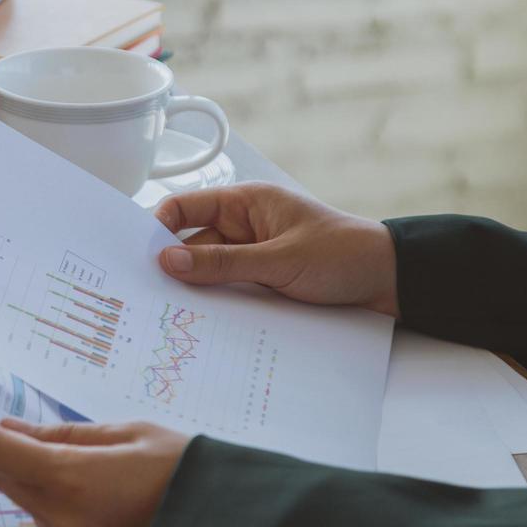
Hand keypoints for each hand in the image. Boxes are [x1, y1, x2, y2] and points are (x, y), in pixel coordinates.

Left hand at [0, 406, 190, 526]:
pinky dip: (69, 518)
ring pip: (34, 511)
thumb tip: (13, 428)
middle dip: (13, 455)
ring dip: (45, 489)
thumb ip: (64, 434)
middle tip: (36, 435)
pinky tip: (109, 509)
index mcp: (73, 479)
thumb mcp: (130, 434)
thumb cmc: (188, 472)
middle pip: (8, 481)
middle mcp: (66, 523)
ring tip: (96, 476)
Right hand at [153, 182, 398, 316]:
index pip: (184, 207)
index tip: (136, 257)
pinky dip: (217, 306)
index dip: (156, 228)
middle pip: (190, 245)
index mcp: (245, 202)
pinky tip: (204, 324)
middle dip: (172, 268)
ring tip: (170, 314)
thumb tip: (168, 262)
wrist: (390, 282)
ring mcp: (250, 257)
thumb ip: (223, 263)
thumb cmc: (344, 254)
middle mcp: (242, 227)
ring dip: (196, 292)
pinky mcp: (261, 284)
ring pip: (207, 274)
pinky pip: (227, 293)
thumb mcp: (280, 259)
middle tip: (145, 295)